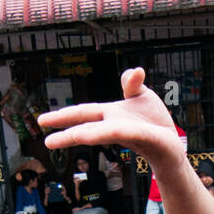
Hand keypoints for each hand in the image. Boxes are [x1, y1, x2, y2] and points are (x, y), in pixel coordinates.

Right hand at [39, 68, 184, 172]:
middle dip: (67, 134)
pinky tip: (109, 129)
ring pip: (104, 132)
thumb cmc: (154, 122)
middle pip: (88, 127)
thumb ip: (131, 84)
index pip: (83, 113)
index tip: (42, 120)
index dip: (63, 116)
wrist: (172, 142)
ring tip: (63, 141)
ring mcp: (129, 134)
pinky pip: (130, 133)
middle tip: (47, 142)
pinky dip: (117, 130)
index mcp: (110, 115)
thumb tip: (135, 71)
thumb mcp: (142, 96)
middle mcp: (115, 125)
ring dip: (84, 135)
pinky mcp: (148, 138)